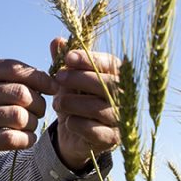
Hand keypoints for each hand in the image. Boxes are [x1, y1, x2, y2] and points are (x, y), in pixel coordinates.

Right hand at [0, 59, 57, 180]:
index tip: (51, 87)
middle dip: (39, 103)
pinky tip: (24, 140)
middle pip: (21, 92)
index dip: (39, 77)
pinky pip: (12, 138)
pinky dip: (25, 140)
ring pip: (20, 116)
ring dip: (33, 123)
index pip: (14, 68)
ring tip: (30, 126)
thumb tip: (40, 77)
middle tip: (40, 111)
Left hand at [49, 37, 120, 170]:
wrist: (72, 134)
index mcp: (117, 76)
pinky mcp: (112, 139)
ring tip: (57, 102)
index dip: (89, 59)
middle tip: (58, 77)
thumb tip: (56, 41)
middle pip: (107, 84)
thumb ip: (62, 61)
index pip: (109, 63)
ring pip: (99, 108)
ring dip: (74, 103)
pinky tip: (68, 121)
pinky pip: (96, 131)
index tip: (68, 57)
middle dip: (80, 79)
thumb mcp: (66, 79)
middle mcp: (124, 97)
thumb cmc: (74, 99)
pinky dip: (79, 124)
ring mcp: (121, 119)